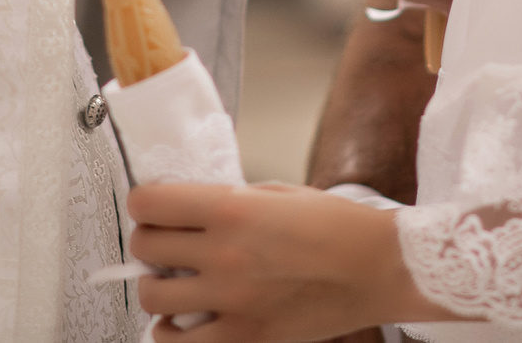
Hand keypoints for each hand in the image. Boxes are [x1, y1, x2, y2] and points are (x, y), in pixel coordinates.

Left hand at [129, 183, 443, 340]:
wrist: (379, 269)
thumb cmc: (337, 227)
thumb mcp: (278, 193)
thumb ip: (228, 200)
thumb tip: (187, 209)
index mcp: (232, 209)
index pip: (149, 203)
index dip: (145, 204)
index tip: (153, 210)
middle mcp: (224, 254)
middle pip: (143, 247)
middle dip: (149, 243)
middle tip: (164, 245)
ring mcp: (231, 301)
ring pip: (152, 298)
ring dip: (157, 288)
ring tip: (174, 283)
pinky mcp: (243, 338)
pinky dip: (172, 333)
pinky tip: (185, 321)